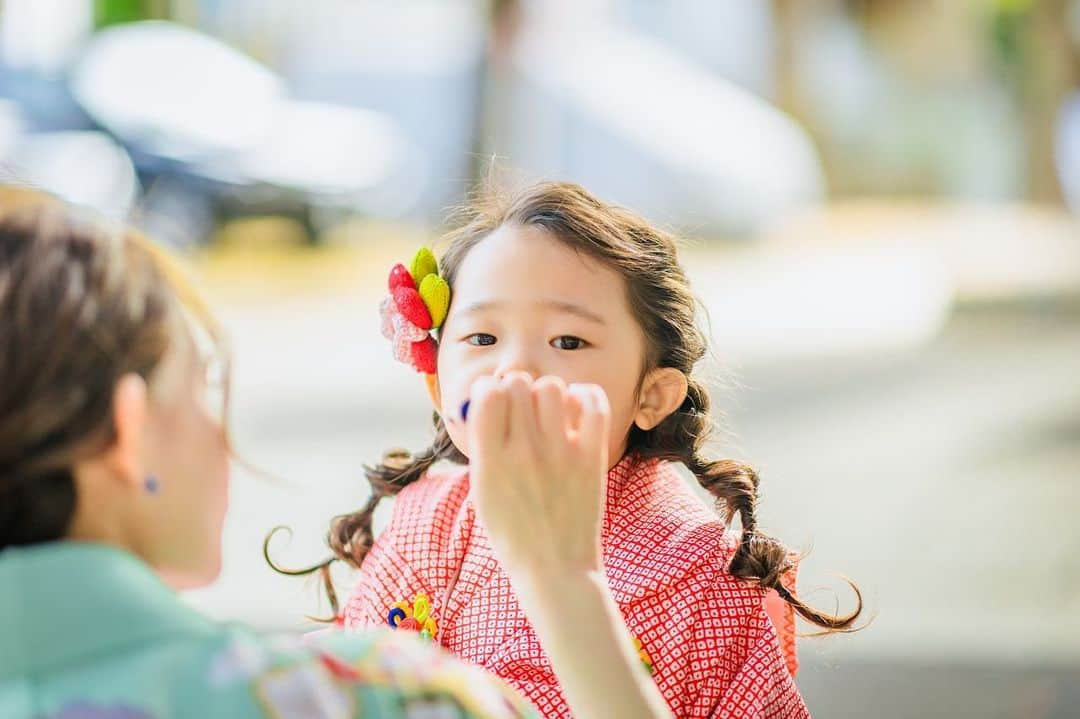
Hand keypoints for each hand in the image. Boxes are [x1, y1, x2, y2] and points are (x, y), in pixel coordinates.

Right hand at [465, 372, 610, 577]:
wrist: (554, 568)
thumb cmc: (513, 531)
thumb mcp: (482, 490)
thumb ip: (483, 445)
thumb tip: (485, 398)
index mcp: (491, 460)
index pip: (488, 393)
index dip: (488, 390)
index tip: (493, 402)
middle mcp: (524, 452)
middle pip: (518, 383)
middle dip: (517, 390)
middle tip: (522, 410)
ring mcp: (561, 453)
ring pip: (552, 387)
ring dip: (548, 394)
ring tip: (550, 415)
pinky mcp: (591, 457)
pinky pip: (592, 402)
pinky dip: (585, 397)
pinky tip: (577, 410)